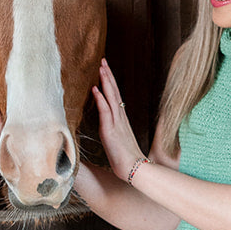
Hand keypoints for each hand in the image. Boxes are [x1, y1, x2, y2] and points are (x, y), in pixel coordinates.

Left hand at [92, 58, 142, 180]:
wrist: (134, 168)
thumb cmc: (126, 159)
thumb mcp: (116, 141)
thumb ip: (112, 131)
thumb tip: (107, 128)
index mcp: (121, 120)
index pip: (115, 97)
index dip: (110, 83)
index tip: (105, 70)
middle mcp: (120, 118)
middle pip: (114, 92)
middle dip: (108, 75)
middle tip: (103, 61)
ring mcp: (116, 123)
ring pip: (111, 97)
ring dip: (105, 81)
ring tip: (101, 67)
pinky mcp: (111, 130)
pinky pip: (106, 111)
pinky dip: (100, 99)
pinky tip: (95, 89)